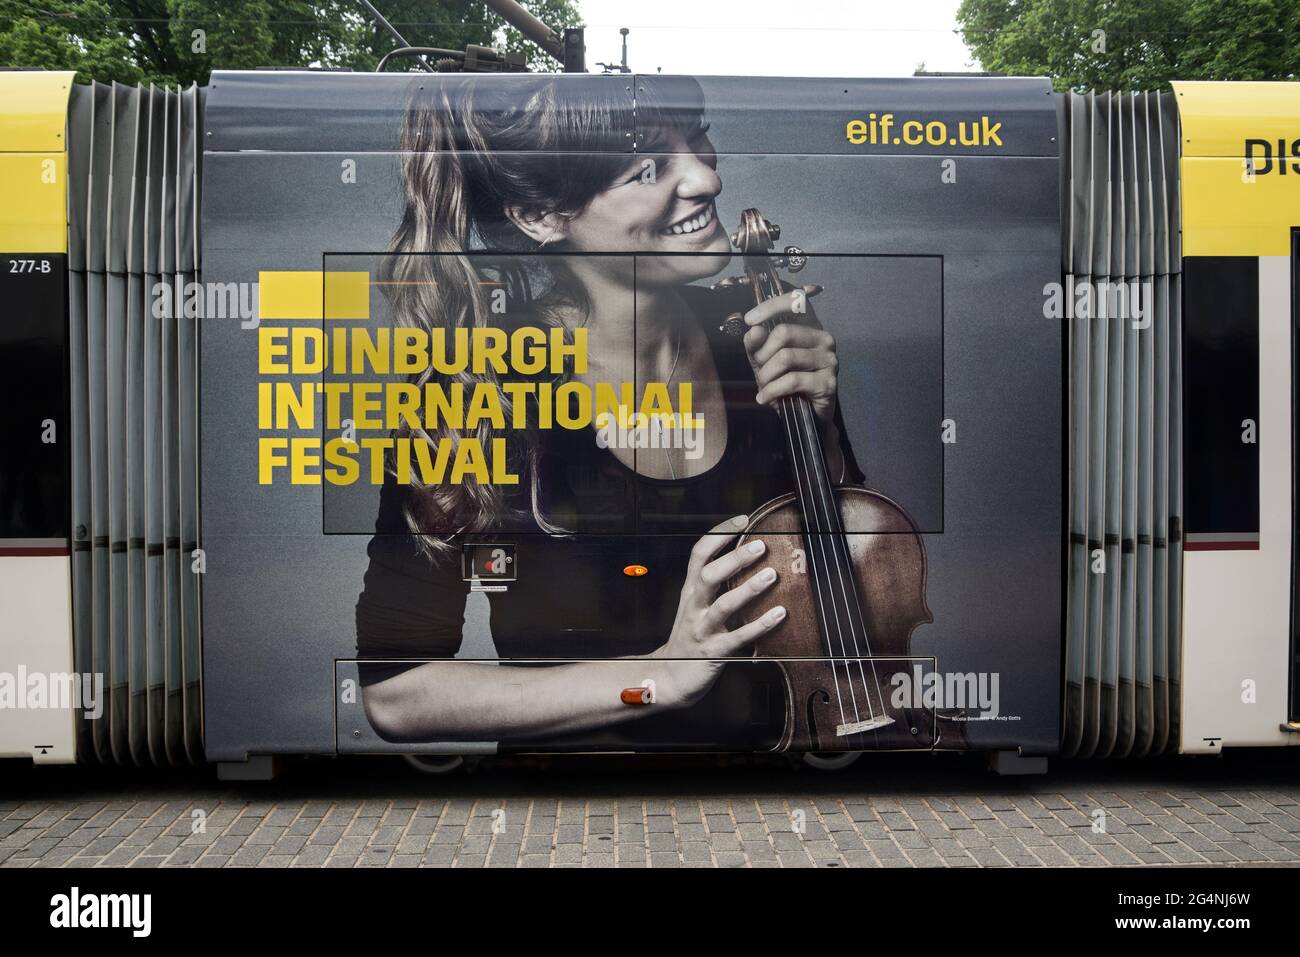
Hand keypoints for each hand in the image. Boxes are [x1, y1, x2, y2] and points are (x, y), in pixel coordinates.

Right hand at [648, 514, 786, 708]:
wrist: (669, 676)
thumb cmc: (691, 635)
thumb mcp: (696, 604)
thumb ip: (714, 583)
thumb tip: (746, 556)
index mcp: (690, 590)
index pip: (699, 553)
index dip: (720, 534)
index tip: (743, 519)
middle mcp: (694, 605)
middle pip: (709, 575)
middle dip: (734, 558)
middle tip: (761, 545)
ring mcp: (702, 628)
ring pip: (723, 605)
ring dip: (748, 589)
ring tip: (771, 574)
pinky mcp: (714, 652)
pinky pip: (739, 637)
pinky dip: (760, 625)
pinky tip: (780, 614)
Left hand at [742, 285, 838, 424]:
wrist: (806, 416)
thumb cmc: (786, 384)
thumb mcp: (764, 361)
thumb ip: (756, 344)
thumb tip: (753, 329)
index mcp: (811, 327)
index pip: (796, 302)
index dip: (771, 306)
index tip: (749, 320)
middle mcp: (824, 339)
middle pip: (784, 332)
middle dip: (762, 354)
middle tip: (758, 370)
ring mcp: (829, 360)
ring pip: (786, 357)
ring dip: (766, 375)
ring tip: (762, 387)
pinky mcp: (828, 382)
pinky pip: (792, 380)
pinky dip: (772, 391)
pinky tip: (764, 398)